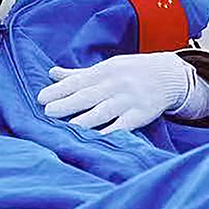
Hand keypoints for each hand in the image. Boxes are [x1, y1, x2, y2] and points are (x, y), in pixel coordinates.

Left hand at [37, 53, 200, 132]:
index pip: (77, 81)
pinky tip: (97, 139)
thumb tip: (52, 73)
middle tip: (48, 112)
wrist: (168, 75)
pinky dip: (111, 132)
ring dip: (85, 120)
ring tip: (68, 128)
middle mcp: (115, 84)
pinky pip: (123, 125)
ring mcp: (128, 100)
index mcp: (104, 71)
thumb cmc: (130, 72)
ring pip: (103, 111)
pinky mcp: (141, 115)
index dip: (59, 90)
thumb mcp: (106, 68)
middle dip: (67, 104)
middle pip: (88, 96)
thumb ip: (79, 74)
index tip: (41, 98)